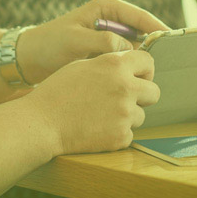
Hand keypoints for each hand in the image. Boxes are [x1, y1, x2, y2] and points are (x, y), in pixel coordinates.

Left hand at [17, 0, 168, 82]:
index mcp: (106, 7)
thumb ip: (103, 42)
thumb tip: (129, 49)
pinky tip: (141, 78)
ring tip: (158, 71)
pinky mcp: (106, 50)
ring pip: (137, 45)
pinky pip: (126, 56)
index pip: (140, 16)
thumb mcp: (76, 40)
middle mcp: (111, 18)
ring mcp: (110, 34)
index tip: (173, 40)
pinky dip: (133, 65)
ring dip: (145, 57)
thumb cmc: (50, 44)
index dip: (158, 28)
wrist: (31, 58)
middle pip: (142, 30)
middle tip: (172, 60)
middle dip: (155, 44)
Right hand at [23, 50, 159, 154]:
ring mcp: (125, 113)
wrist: (42, 122)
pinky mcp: (121, 136)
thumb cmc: (58, 91)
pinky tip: (97, 129)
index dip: (143, 70)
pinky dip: (116, 133)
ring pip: (141, 115)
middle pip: (154, 92)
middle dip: (142, 96)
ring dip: (127, 116)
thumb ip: (110, 64)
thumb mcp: (83, 65)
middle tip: (123, 100)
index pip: (149, 61)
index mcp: (116, 64)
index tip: (137, 77)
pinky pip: (129, 133)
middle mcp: (125, 87)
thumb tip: (131, 68)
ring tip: (101, 115)